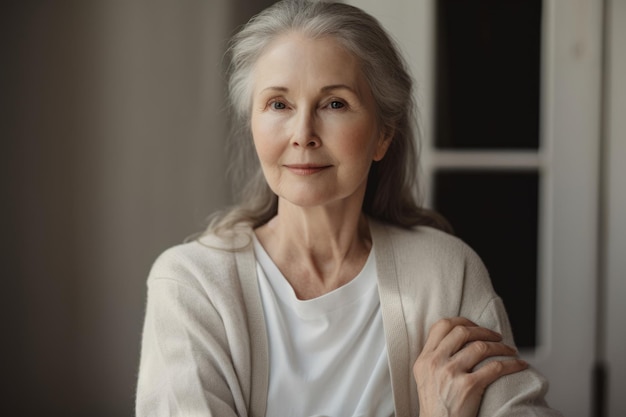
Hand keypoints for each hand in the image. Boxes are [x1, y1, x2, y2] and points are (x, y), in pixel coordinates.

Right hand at [413, 317, 527, 416]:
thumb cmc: (436, 405)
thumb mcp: (425, 376)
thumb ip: (436, 356)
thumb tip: (458, 338)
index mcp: (425, 358)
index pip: (442, 326)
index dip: (462, 321)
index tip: (474, 325)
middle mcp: (436, 362)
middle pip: (462, 332)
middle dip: (484, 331)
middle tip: (496, 336)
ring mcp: (451, 373)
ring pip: (481, 347)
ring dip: (501, 346)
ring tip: (510, 350)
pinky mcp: (468, 386)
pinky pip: (495, 367)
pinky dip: (511, 364)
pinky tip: (519, 364)